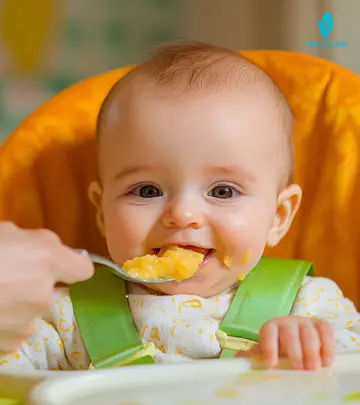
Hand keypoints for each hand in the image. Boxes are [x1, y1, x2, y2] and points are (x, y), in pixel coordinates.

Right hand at [0, 222, 93, 353]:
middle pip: (51, 289)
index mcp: (47, 259)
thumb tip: (41, 249)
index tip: (59, 265)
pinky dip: (4, 322)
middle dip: (34, 284)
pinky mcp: (10, 344)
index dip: (71, 266)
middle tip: (5, 276)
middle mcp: (44, 293)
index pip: (83, 269)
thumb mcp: (3, 231)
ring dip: (17, 304)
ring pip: (31, 311)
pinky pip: (15, 329)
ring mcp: (27, 322)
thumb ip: (31, 241)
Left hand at [236, 316, 334, 369]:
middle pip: (290, 332)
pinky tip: (327, 361)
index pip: (268, 332)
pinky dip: (328, 345)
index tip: (271, 364)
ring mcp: (305, 322)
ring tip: (313, 367)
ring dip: (312, 350)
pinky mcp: (321, 326)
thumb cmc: (279, 351)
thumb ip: (255, 357)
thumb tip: (241, 363)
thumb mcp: (266, 354)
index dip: (269, 347)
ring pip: (309, 331)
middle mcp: (287, 321)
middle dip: (294, 350)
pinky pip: (326, 330)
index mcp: (270, 327)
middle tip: (299, 367)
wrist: (297, 344)